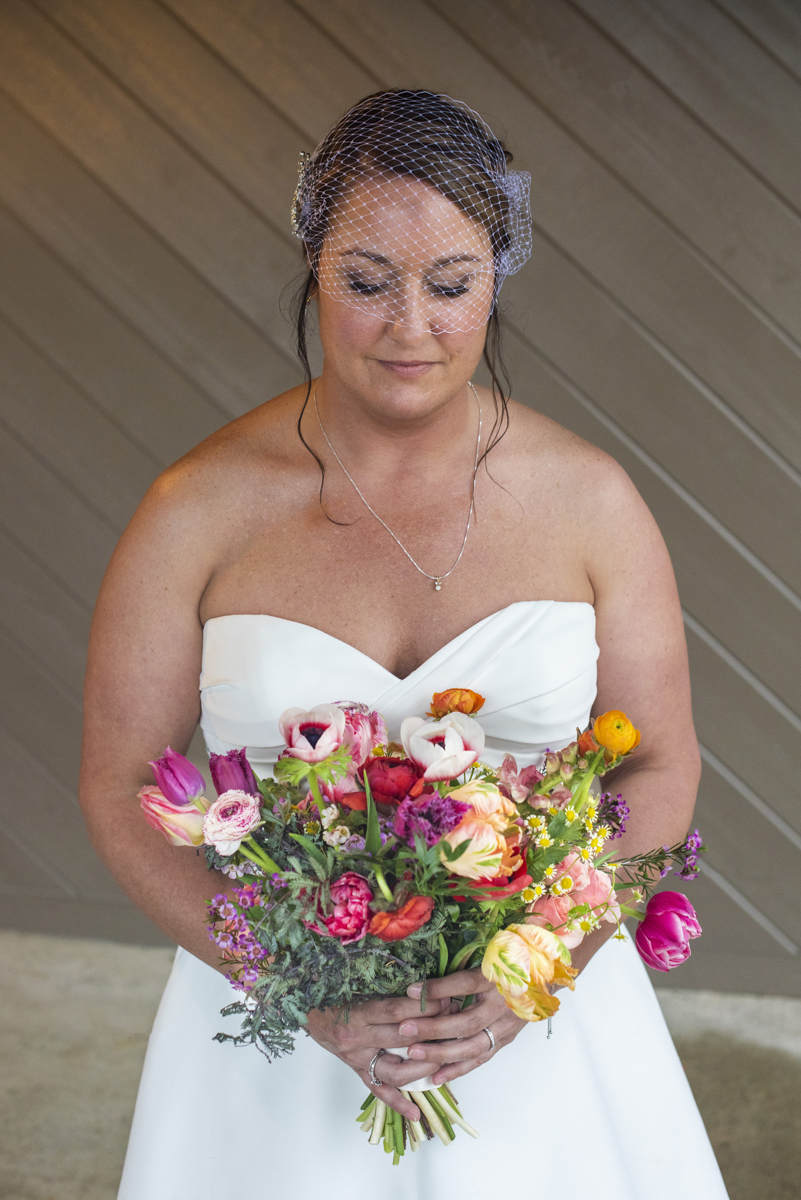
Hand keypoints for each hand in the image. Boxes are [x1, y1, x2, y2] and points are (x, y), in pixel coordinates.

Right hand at [305, 993, 451, 1119]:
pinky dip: (398, 1103)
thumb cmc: (332, 991)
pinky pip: (379, 1091)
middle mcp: (357, 1038)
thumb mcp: (353, 982)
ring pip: (396, 1071)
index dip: (423, 1006)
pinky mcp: (357, 1071)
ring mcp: (358, 1059)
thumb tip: (419, 982)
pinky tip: (416, 1113)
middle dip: (433, 1030)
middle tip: (455, 1021)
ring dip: (423, 1067)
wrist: (304, 1007)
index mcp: (357, 1013)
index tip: (445, 997)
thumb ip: (382, 985)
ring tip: (445, 1059)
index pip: (396, 1011)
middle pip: (402, 1039)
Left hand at [397, 968, 527, 1086]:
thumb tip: (425, 976)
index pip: (464, 984)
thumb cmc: (511, 960)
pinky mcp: (506, 1039)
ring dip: (442, 1054)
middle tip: (405, 1030)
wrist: (544, 975)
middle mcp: (502, 1005)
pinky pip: (481, 1058)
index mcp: (498, 979)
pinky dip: (458, 1069)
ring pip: (473, 1046)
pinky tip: (436, 1076)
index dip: (437, 989)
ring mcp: (506, 1025)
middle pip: (466, 1022)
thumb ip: (461, 966)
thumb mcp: (489, 956)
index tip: (410, 991)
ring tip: (414, 1054)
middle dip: (433, 1029)